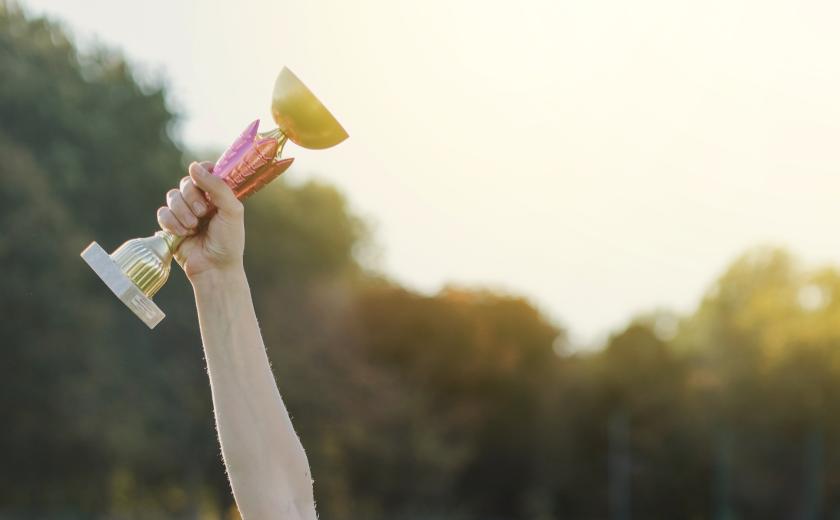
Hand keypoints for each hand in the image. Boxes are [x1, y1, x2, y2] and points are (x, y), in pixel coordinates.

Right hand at [157, 161, 244, 280]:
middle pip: (185, 183)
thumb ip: (217, 187)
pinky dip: (171, 223)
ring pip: (172, 197)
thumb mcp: (232, 211)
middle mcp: (201, 200)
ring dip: (182, 213)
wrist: (215, 268)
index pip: (205, 170)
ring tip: (194, 228)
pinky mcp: (172, 225)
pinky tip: (183, 234)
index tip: (202, 178)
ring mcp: (185, 212)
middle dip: (192, 198)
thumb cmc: (229, 241)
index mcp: (218, 194)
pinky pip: (162, 213)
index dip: (201, 171)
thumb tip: (193, 166)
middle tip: (203, 214)